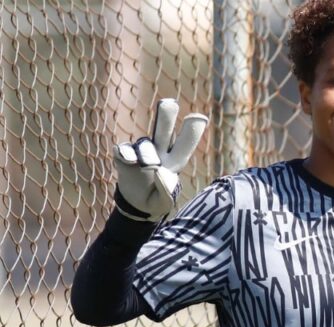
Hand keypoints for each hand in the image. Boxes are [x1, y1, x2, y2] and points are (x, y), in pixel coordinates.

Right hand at [113, 99, 207, 221]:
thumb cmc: (157, 200)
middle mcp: (159, 150)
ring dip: (147, 154)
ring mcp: (140, 151)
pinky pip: (124, 150)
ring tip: (151, 165)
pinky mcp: (123, 156)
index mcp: (176, 159)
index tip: (200, 117)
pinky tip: (129, 159)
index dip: (192, 131)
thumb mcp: (165, 201)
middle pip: (163, 129)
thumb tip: (158, 171)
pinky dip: (126, 154)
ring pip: (144, 144)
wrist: (137, 205)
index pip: (185, 142)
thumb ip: (166, 189)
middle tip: (170, 103)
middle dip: (166, 115)